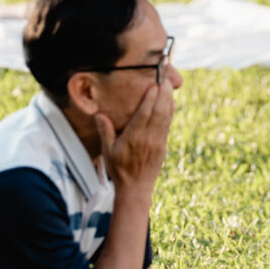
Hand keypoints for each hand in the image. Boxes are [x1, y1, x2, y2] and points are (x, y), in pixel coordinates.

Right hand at [94, 81, 173, 197]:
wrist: (136, 188)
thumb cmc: (119, 169)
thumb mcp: (107, 152)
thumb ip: (105, 132)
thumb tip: (99, 115)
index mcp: (133, 139)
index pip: (144, 115)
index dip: (150, 99)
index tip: (154, 85)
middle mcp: (148, 139)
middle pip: (159, 113)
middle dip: (163, 95)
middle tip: (165, 80)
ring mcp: (158, 142)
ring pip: (166, 118)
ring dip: (169, 101)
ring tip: (169, 87)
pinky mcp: (163, 146)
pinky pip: (168, 125)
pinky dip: (170, 112)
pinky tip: (170, 103)